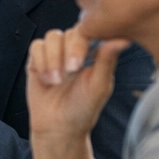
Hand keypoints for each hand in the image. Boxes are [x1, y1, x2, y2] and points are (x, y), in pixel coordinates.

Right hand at [25, 26, 129, 158]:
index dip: (84, 41)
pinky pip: (36, 47)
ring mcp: (55, 53)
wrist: (58, 126)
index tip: (82, 61)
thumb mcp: (99, 86)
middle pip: (69, 32)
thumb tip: (122, 39)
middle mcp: (74, 49)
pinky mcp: (36, 60)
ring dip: (53, 58)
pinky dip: (41, 61)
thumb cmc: (83, 109)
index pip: (90, 31)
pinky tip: (47, 79)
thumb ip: (107, 60)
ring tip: (57, 81)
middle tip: (70, 72)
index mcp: (94, 52)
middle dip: (68, 52)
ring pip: (52, 36)